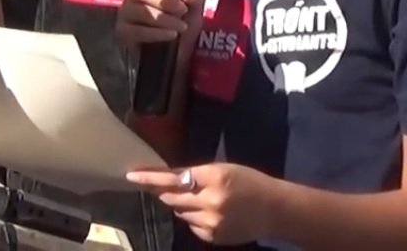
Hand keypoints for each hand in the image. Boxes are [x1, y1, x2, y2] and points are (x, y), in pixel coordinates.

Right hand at [115, 0, 204, 65]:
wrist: (180, 56)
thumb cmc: (183, 24)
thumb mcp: (196, 8)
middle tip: (182, 9)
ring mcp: (126, 14)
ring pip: (137, 10)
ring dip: (162, 18)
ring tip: (181, 26)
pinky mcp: (124, 32)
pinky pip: (134, 30)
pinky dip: (155, 32)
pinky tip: (171, 35)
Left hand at [126, 163, 276, 244]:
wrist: (274, 210)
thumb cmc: (249, 182)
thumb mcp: (223, 169)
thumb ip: (196, 174)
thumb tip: (167, 179)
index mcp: (215, 177)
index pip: (174, 178)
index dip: (151, 178)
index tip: (131, 176)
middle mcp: (210, 201)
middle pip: (172, 197)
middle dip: (164, 191)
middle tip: (161, 186)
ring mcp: (211, 222)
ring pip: (180, 212)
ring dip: (182, 204)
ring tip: (200, 199)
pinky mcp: (212, 236)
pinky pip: (191, 225)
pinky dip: (193, 217)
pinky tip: (209, 212)